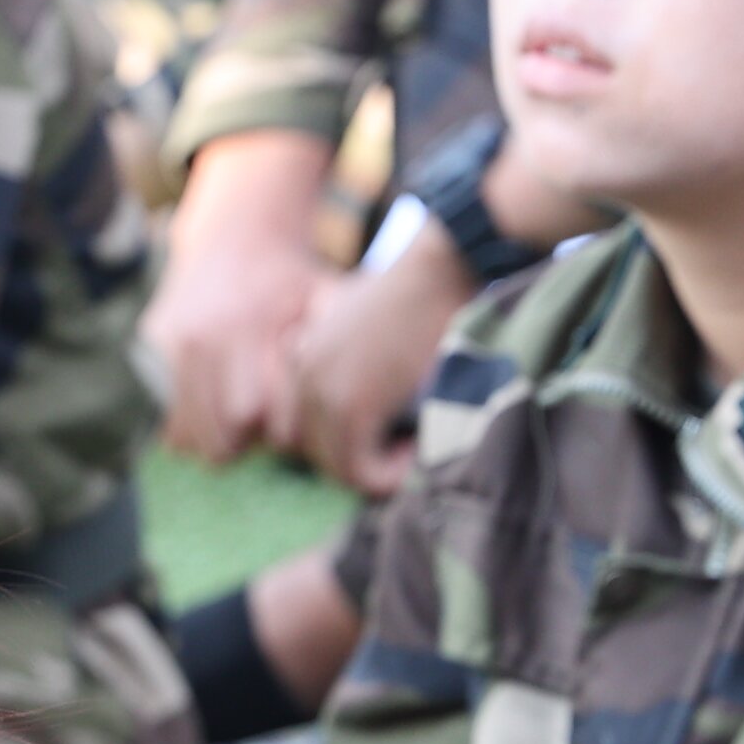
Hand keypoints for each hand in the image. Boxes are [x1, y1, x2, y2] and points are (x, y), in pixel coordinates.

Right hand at [151, 131, 341, 468]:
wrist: (235, 232)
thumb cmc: (293, 277)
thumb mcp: (329, 301)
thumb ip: (339, 350)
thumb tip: (371, 406)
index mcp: (245, 327)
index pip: (250, 418)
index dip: (274, 432)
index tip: (287, 419)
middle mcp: (199, 338)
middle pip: (218, 439)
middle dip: (244, 442)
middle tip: (262, 420)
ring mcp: (166, 346)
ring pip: (184, 437)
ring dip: (213, 436)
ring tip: (236, 409)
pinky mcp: (146, 349)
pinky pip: (162, 419)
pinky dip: (186, 423)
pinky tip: (211, 401)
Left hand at [286, 231, 474, 494]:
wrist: (441, 267)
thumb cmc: (422, 296)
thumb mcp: (370, 330)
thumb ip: (353, 370)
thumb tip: (371, 425)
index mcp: (302, 359)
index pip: (308, 432)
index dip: (351, 443)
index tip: (393, 431)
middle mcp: (302, 376)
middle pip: (319, 453)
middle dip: (364, 462)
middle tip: (411, 445)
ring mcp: (321, 391)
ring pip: (337, 468)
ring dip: (379, 473)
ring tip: (418, 448)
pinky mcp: (351, 406)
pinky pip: (358, 472)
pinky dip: (389, 477)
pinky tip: (417, 453)